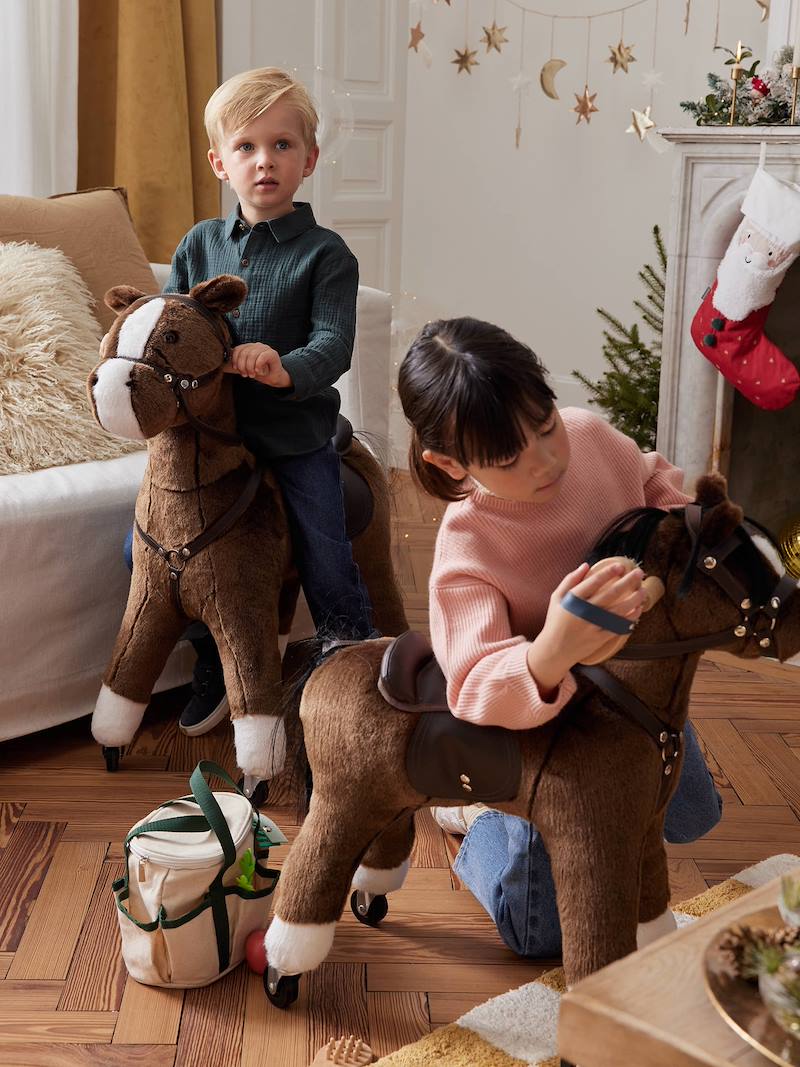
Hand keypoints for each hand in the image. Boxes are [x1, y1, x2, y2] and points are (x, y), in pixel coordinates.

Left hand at [226, 342, 292, 387]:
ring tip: (252, 374)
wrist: (274, 377)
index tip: (236, 369)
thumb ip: (238, 363)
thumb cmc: (260, 372)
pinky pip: (262, 356)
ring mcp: (265, 348)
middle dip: (243, 365)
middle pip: (244, 352)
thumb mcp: (246, 367)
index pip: (238, 349)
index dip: (235, 359)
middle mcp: (256, 345)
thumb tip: (224, 365)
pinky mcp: (272, 353)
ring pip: (252, 354)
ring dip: (250, 367)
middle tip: (245, 375)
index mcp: (249, 347)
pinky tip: (257, 371)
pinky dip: (258, 364)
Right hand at [527, 560, 644, 697]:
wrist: (554, 650)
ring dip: (634, 599)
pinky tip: (638, 610)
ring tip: (643, 590)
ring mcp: (593, 626)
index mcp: (572, 600)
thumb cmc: (556, 622)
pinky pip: (618, 627)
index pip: (593, 582)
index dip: (608, 572)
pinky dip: (630, 618)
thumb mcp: (556, 598)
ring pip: (618, 610)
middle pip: (610, 594)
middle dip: (627, 581)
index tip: (620, 566)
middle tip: (639, 573)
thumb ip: (569, 580)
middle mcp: (584, 612)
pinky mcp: (599, 638)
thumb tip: (586, 565)